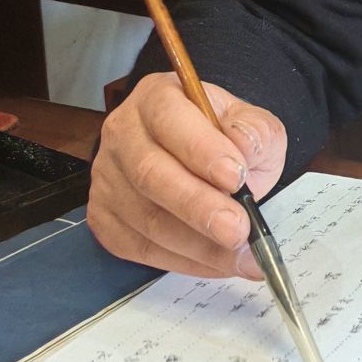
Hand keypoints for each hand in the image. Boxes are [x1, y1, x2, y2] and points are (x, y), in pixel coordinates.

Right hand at [88, 72, 287, 280]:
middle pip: (150, 173)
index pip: (168, 118)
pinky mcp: (105, 218)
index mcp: (156, 98)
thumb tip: (245, 146)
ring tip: (241, 256)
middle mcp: (122, 134)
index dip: (200, 149)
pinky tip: (216, 263)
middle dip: (198, 207)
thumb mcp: (250, 122)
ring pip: (145, 218)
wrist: (200, 158)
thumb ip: (255, 131)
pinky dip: (182, 261)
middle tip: (238, 229)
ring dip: (197, 244)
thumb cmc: (222, 139)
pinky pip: (139, 248)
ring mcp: (108, 178)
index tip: (236, 177)